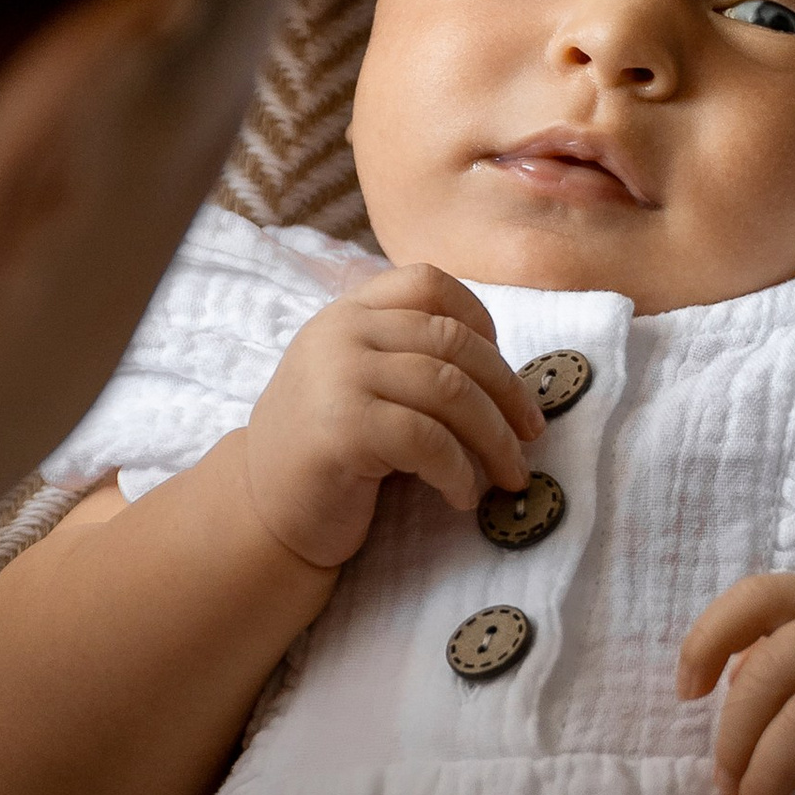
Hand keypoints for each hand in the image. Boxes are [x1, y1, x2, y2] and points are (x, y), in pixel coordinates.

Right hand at [241, 269, 542, 569]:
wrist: (263, 512)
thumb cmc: (329, 454)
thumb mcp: (361, 383)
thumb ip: (408, 357)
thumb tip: (506, 377)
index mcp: (349, 312)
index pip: (428, 282)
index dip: (480, 322)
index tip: (501, 371)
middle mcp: (341, 333)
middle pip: (453, 341)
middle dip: (507, 393)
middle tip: (530, 437)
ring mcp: (339, 376)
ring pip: (450, 390)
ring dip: (495, 440)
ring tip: (509, 476)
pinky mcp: (344, 428)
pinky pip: (429, 440)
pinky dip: (459, 472)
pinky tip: (462, 497)